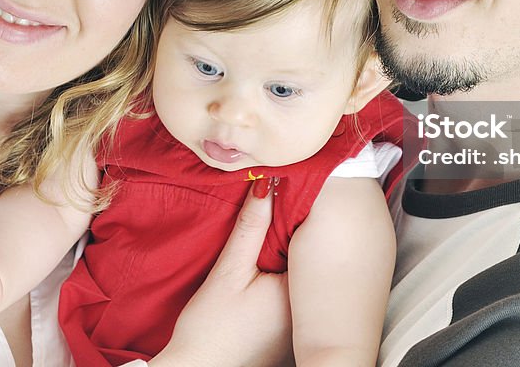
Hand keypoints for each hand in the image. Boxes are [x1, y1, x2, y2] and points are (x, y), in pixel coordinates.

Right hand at [151, 178, 292, 366]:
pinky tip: (265, 274)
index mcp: (300, 293)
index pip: (310, 242)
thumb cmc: (209, 329)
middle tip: (278, 212)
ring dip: (289, 257)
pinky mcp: (290, 334)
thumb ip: (250, 227)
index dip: (299, 215)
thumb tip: (265, 185)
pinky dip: (283, 279)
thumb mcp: (228, 271)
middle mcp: (309, 312)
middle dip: (294, 235)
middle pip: (308, 258)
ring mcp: (301, 326)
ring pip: (301, 276)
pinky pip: (294, 295)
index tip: (288, 194)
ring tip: (269, 243)